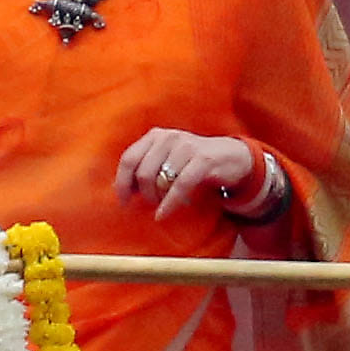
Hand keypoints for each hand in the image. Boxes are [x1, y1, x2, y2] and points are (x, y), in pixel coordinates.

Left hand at [115, 129, 253, 219]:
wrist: (230, 157)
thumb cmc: (192, 163)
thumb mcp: (167, 160)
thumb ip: (146, 169)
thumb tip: (119, 190)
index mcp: (155, 136)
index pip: (129, 159)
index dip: (122, 183)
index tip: (124, 202)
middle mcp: (168, 137)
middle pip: (143, 172)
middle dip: (144, 194)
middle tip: (151, 204)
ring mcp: (186, 146)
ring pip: (159, 179)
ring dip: (157, 199)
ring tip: (162, 206)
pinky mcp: (202, 159)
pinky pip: (179, 186)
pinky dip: (168, 204)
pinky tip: (162, 215)